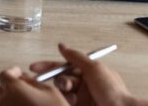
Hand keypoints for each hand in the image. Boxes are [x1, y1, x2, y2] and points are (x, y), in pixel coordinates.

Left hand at [0, 67, 68, 105]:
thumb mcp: (50, 92)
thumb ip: (33, 82)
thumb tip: (25, 80)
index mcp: (14, 89)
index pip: (4, 75)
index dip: (13, 73)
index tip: (19, 73)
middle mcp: (4, 102)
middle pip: (2, 89)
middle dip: (12, 87)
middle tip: (26, 88)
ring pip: (4, 103)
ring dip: (13, 100)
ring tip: (28, 103)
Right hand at [13, 43, 142, 105]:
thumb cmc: (113, 91)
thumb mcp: (94, 68)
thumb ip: (76, 57)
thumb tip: (62, 46)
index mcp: (89, 72)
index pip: (65, 66)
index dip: (49, 66)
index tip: (34, 68)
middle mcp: (84, 85)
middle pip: (61, 78)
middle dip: (53, 78)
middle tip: (45, 80)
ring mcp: (82, 98)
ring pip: (61, 91)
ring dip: (60, 88)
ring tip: (67, 91)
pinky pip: (63, 102)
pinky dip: (60, 100)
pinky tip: (61, 99)